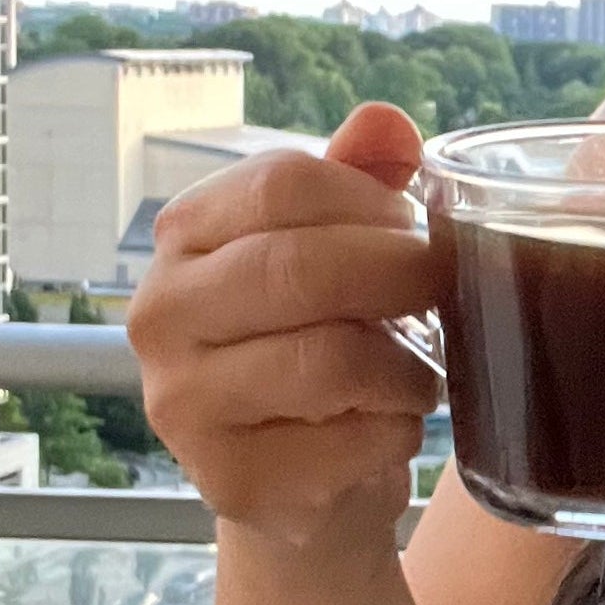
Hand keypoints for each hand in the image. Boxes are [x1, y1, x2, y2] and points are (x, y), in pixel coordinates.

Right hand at [128, 102, 442, 551]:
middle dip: (401, 272)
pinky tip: (390, 425)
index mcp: (184, 233)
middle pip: (299, 266)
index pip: (281, 180)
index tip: (417, 223)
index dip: (372, 198)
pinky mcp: (229, 482)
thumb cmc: (326, 334)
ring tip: (421, 370)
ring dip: (408, 365)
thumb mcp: (340, 243)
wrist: (305, 475)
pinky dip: (398, 430)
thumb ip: (360, 178)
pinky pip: (350, 441)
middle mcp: (159, 314)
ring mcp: (182, 404)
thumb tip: (388, 122)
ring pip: (329, 359)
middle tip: (445, 286)